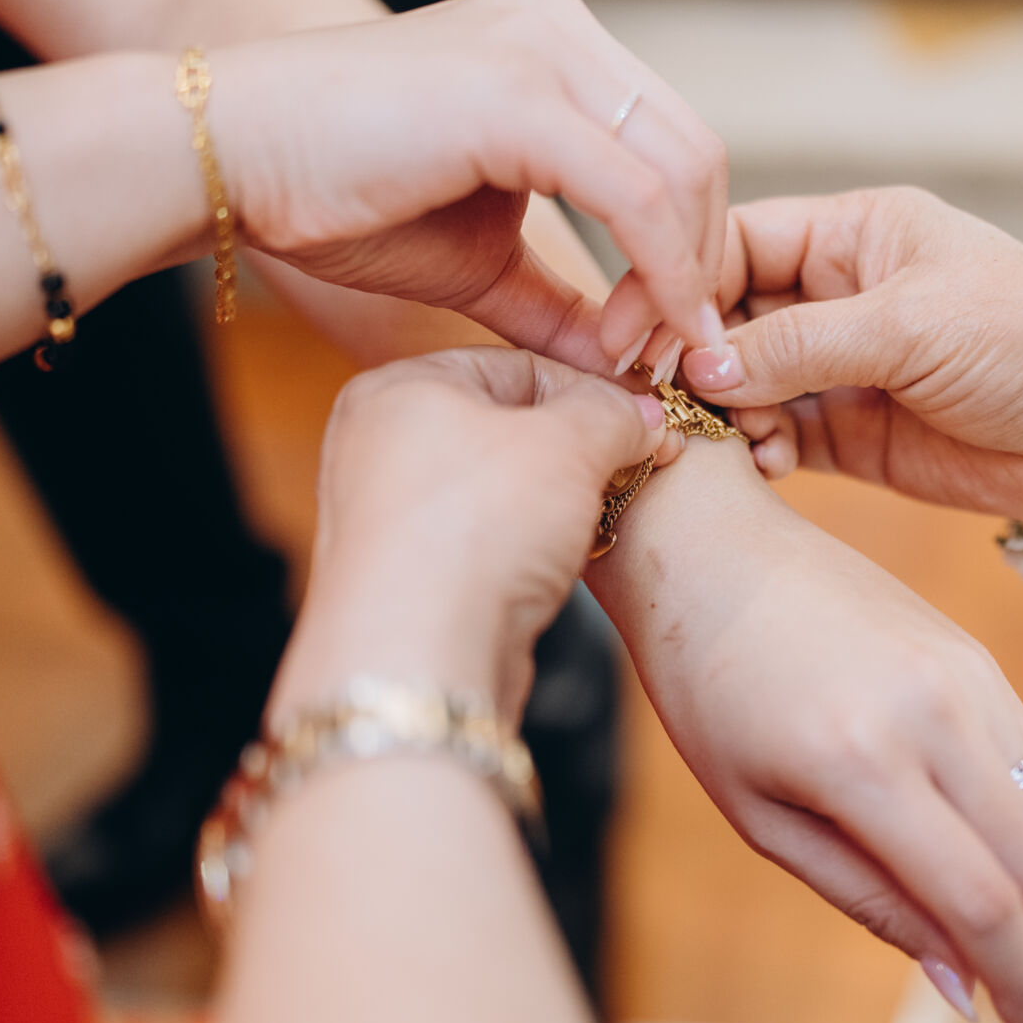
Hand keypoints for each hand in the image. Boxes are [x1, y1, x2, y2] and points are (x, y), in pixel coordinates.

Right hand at [208, 0, 729, 367]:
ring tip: (636, 355)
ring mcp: (544, 48)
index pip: (673, 149)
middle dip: (697, 270)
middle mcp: (560, 29)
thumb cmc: (333, 199)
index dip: (688, 253)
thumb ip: (558, 302)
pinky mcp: (520, 94)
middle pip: (695, 158)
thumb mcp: (477, 260)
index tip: (660, 342)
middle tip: (666, 357)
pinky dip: (653, 275)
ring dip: (678, 281)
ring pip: (681, 173)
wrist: (222, 158)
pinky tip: (624, 338)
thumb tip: (624, 366)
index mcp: (556, 48)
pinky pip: (635, 195)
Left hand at [273, 347, 664, 716]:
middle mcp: (378, 447)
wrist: (421, 656)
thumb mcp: (568, 446)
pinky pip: (483, 541)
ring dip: (557, 501)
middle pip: (505, 427)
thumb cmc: (476, 531)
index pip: (515, 366)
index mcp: (398, 388)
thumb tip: (643, 416)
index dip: (591, 391)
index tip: (643, 422)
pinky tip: (559, 565)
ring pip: (497, 488)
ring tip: (599, 518)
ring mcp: (387, 516)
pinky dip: (527, 545)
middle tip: (633, 467)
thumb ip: (612, 415)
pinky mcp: (406, 577)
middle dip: (578, 449)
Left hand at [585, 440, 1022, 1022]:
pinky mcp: (974, 652)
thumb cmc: (708, 687)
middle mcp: (932, 711)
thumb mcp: (760, 815)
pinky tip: (1013, 867)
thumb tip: (960, 986)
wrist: (711, 546)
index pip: (981, 902)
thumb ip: (868, 899)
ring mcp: (964, 672)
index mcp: (860, 761)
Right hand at [679, 187, 1022, 519]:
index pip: (734, 244)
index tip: (637, 331)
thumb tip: (698, 366)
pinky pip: (777, 439)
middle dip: (690, 356)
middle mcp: (838, 297)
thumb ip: (801, 344)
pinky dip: (759, 454)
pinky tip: (768, 465)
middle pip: (725, 317)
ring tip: (737, 437)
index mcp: (853, 237)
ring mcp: (844, 369)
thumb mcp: (910, 325)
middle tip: (659, 395)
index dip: (678, 282)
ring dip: (726, 412)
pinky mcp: (854, 437)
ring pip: (744, 385)